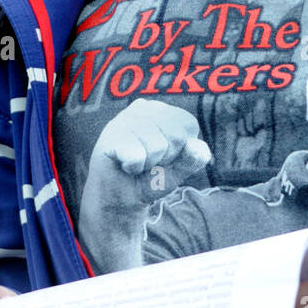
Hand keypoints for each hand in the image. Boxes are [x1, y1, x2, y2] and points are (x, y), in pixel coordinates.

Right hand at [84, 99, 210, 214]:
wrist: (120, 200)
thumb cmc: (150, 178)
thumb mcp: (179, 170)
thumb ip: (194, 158)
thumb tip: (196, 145)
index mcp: (164, 110)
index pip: (188, 125)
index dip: (180, 150)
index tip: (163, 157)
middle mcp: (144, 108)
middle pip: (175, 136)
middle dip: (165, 158)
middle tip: (147, 162)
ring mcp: (125, 118)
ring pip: (157, 147)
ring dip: (148, 165)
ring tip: (135, 163)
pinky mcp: (110, 135)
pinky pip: (137, 155)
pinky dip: (134, 167)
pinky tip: (124, 164)